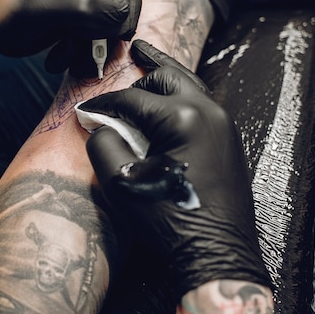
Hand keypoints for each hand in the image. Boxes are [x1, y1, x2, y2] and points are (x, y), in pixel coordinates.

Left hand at [0, 0, 140, 63]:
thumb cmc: (3, 11)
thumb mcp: (46, 6)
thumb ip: (86, 5)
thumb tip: (121, 13)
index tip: (122, 26)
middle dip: (107, 26)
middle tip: (100, 47)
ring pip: (107, 15)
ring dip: (93, 43)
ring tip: (72, 57)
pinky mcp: (71, 10)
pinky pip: (91, 30)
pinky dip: (81, 49)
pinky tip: (61, 58)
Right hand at [79, 40, 270, 297]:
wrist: (217, 251)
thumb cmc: (169, 219)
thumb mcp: (122, 184)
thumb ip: (103, 144)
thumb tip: (100, 125)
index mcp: (182, 117)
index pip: (131, 99)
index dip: (103, 103)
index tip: (85, 110)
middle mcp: (208, 111)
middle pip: (166, 77)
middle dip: (137, 80)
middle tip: (119, 81)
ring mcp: (224, 124)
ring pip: (188, 85)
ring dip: (163, 80)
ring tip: (145, 62)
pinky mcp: (229, 139)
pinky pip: (200, 105)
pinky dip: (179, 98)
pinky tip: (167, 104)